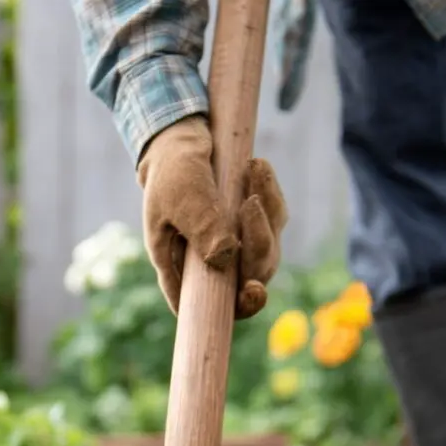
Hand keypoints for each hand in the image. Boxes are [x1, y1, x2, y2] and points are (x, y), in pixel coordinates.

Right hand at [137, 115, 286, 319]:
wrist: (177, 140)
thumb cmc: (171, 172)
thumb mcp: (180, 197)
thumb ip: (201, 226)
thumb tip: (224, 257)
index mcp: (185, 268)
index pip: (214, 305)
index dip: (239, 305)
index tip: (252, 289)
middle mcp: (215, 263)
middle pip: (250, 277)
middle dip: (258, 244)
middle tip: (251, 203)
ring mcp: (239, 245)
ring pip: (267, 247)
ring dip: (266, 212)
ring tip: (253, 168)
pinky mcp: (256, 223)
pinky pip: (275, 217)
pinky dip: (271, 194)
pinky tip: (257, 166)